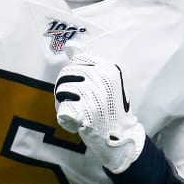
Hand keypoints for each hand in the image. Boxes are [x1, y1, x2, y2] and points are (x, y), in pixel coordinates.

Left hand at [53, 51, 145, 172]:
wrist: (121, 138)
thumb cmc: (110, 109)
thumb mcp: (105, 82)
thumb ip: (87, 64)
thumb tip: (70, 45)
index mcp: (109, 69)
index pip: (77, 60)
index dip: (73, 74)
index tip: (80, 87)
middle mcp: (103, 78)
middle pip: (66, 73)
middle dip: (64, 88)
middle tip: (74, 102)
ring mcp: (95, 95)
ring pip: (61, 90)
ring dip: (62, 103)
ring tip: (76, 112)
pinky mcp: (87, 113)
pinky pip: (63, 109)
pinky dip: (65, 118)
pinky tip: (75, 123)